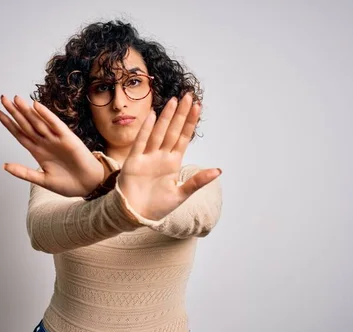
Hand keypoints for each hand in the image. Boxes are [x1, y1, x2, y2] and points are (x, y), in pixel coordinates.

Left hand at [0, 95, 105, 196]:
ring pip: (38, 122)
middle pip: (26, 124)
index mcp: (38, 151)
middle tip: (3, 98)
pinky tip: (36, 106)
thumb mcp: (42, 180)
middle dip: (14, 112)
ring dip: (27, 111)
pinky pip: (55, 124)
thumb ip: (24, 172)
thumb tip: (5, 166)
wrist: (89, 186)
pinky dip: (46, 115)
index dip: (9, 123)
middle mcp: (45, 142)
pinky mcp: (68, 138)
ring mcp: (56, 139)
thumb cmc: (69, 183)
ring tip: (15, 99)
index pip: (20, 133)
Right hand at [118, 93, 221, 219]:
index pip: (183, 138)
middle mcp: (161, 157)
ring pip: (159, 132)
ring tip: (174, 101)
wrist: (135, 215)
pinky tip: (153, 116)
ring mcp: (147, 157)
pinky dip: (146, 129)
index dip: (190, 122)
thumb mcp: (181, 194)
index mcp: (173, 163)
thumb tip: (218, 170)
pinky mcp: (134, 161)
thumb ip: (198, 181)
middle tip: (189, 96)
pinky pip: (141, 142)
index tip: (198, 107)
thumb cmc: (157, 207)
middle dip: (181, 114)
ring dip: (166, 117)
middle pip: (173, 131)